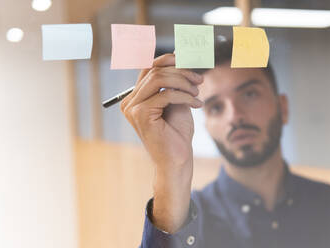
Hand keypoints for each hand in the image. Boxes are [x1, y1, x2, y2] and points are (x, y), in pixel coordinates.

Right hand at [121, 54, 203, 171]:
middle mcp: (130, 101)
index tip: (187, 61)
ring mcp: (132, 107)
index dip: (168, 60)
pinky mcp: (140, 114)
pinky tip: (196, 104)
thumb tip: (180, 60)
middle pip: (155, 71)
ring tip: (197, 92)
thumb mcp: (176, 101)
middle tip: (199, 80)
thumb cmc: (177, 133)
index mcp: (136, 97)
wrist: (176, 160)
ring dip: (183, 82)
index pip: (148, 68)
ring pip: (159, 78)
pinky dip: (185, 96)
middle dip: (181, 72)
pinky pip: (166, 94)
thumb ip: (173, 83)